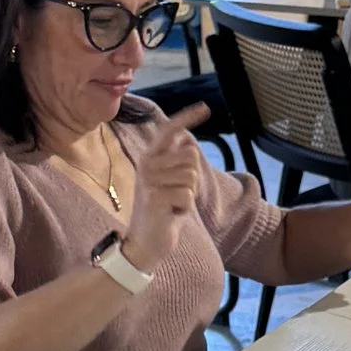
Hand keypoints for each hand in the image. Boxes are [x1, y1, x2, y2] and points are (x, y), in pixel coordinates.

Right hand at [120, 114, 203, 273]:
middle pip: (191, 155)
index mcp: (150, 157)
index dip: (188, 117)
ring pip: (191, 176)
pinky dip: (185, 209)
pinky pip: (188, 196)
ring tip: (172, 204)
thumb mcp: (169, 181)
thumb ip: (176, 161)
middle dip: (193, 178)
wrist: (144, 242)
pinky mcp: (155, 197)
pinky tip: (171, 214)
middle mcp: (147, 164)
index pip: (170, 130)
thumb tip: (187, 138)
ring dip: (189, 195)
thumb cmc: (161, 211)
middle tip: (177, 194)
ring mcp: (149, 180)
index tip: (205, 108)